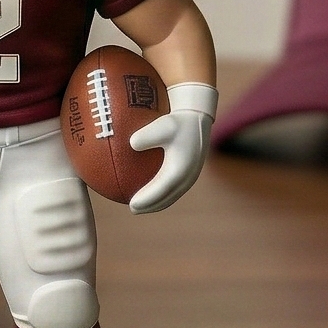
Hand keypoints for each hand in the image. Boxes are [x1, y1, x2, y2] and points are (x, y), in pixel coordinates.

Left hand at [129, 82, 218, 212]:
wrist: (197, 118)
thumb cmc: (177, 121)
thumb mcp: (162, 125)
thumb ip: (147, 135)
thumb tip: (131, 144)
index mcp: (182, 169)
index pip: (162, 190)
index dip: (147, 200)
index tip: (131, 204)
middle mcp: (187, 176)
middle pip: (167, 198)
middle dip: (150, 206)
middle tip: (132, 209)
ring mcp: (190, 176)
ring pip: (171, 195)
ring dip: (156, 203)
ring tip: (139, 206)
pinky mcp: (189, 172)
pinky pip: (173, 188)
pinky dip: (161, 193)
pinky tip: (147, 190)